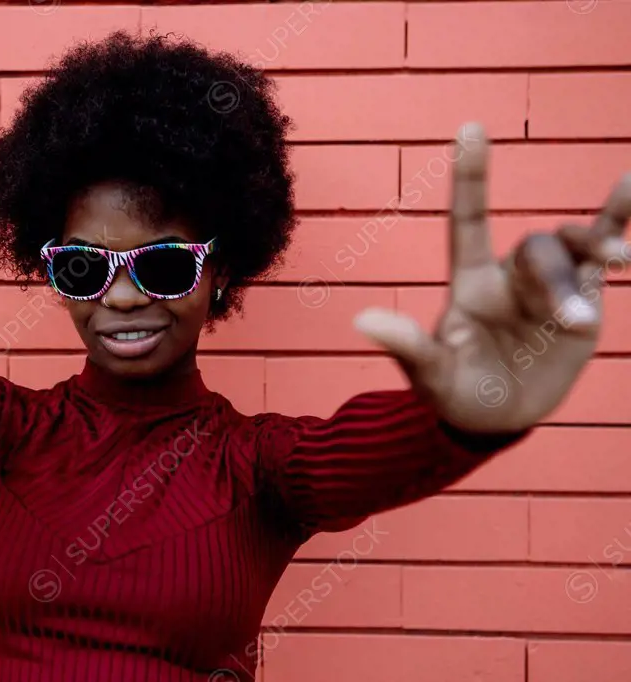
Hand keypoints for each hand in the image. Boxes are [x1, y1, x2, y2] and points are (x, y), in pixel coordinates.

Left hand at [355, 123, 630, 432]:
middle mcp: (508, 274)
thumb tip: (361, 323)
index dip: (470, 176)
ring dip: (594, 256)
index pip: (468, 219)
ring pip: (572, 247)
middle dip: (557, 280)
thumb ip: (407, 348)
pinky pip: (602, 248)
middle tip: (573, 324)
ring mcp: (548, 282)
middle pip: (536, 249)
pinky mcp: (584, 295)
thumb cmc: (456, 394)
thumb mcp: (431, 375)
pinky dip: (618, 222)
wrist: (499, 420)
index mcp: (468, 282)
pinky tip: (630, 192)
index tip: (470, 126)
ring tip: (613, 278)